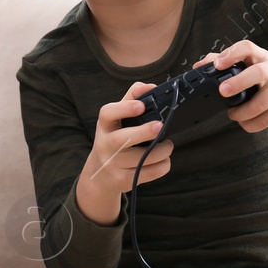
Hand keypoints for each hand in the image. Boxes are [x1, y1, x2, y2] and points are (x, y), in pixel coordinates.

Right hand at [74, 82, 174, 224]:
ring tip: (168, 145)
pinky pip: (150, 173)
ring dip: (162, 150)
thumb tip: (152, 86)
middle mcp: (105, 145)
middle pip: (123, 139)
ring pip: (143, 158)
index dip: (124, 108)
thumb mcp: (116, 119)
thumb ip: (132, 98)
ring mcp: (113, 165)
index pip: (108, 113)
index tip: (141, 105)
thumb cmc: (114, 139)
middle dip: (144, 132)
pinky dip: (163, 165)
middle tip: (161, 126)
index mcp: (104, 125)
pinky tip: (163, 159)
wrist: (100, 174)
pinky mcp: (124, 180)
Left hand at [198, 42, 267, 132]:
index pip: (247, 48)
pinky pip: (265, 120)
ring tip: (232, 114)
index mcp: (262, 56)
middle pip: (258, 73)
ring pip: (259, 105)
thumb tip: (199, 66)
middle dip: (238, 82)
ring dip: (241, 113)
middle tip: (222, 91)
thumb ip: (227, 61)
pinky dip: (251, 124)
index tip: (218, 64)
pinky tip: (245, 121)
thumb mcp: (254, 62)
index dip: (231, 54)